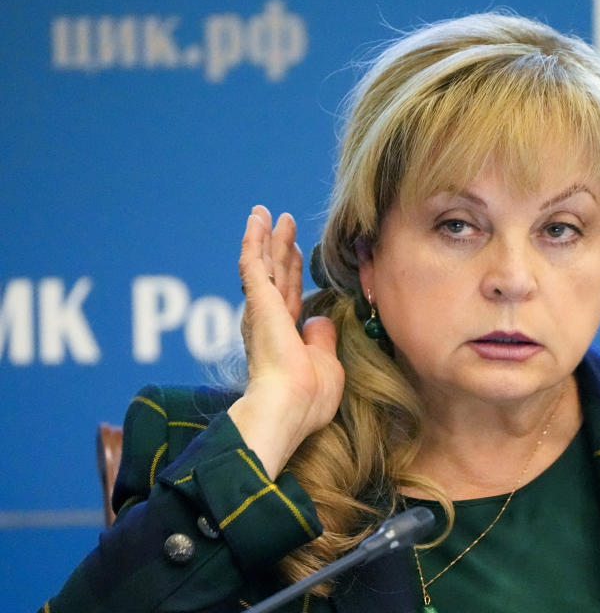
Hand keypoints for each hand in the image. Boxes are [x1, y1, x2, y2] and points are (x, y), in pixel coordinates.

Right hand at [228, 205, 344, 478]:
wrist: (288, 405)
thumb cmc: (309, 397)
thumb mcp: (326, 364)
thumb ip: (322, 340)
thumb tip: (321, 320)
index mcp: (284, 339)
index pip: (291, 297)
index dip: (293, 273)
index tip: (296, 252)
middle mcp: (268, 323)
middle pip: (276, 276)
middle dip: (279, 248)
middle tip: (283, 223)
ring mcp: (261, 311)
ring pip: (263, 264)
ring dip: (264, 237)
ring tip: (265, 213)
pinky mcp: (258, 301)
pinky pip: (253, 263)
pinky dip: (253, 240)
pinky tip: (256, 220)